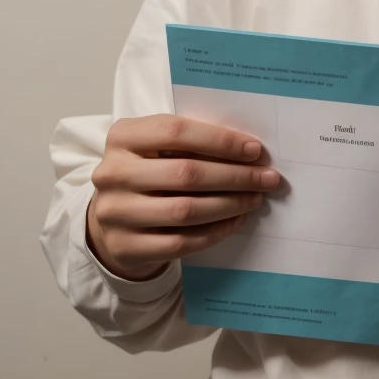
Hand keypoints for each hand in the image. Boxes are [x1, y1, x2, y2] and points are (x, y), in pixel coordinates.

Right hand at [86, 114, 279, 280]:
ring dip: (229, 205)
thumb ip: (190, 143)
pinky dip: (214, 232)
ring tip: (255, 199)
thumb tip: (248, 151)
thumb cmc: (147, 173)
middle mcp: (112, 173)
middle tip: (267, 178)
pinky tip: (234, 221)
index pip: (176, 131)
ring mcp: (116, 212)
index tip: (254, 150)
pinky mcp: (125, 247)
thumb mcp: (157, 148)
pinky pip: (180, 242)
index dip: (220, 141)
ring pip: (185, 210)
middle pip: (185, 173)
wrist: (111, 220)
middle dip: (234, 176)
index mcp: (123, 136)